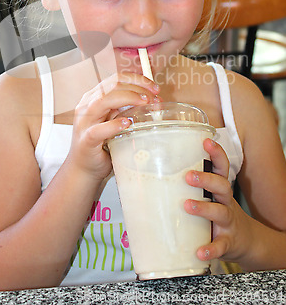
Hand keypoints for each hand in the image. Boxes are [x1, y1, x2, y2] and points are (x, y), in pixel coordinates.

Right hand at [68, 73, 159, 180]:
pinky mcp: (86, 139)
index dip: (136, 79)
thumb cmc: (102, 144)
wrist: (84, 169)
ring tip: (144, 103)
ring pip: (103, 101)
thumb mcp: (114, 120)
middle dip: (136, 88)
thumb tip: (154, 100)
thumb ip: (127, 109)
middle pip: (112, 86)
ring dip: (127, 98)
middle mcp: (87, 106)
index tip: (154, 87)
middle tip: (153, 97)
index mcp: (93, 98)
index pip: (115, 79)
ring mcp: (84, 122)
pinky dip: (114, 125)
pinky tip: (127, 123)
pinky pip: (99, 129)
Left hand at [184, 138, 252, 263]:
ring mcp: (228, 223)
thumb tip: (146, 177)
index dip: (216, 153)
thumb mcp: (210, 197)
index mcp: (219, 189)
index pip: (221, 167)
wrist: (247, 242)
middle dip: (206, 179)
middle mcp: (226, 202)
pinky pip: (220, 246)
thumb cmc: (219, 214)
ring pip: (220, 212)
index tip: (206, 141)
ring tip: (187, 206)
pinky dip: (211, 249)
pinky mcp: (228, 242)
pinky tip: (200, 251)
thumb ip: (188, 187)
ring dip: (204, 208)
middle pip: (222, 185)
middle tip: (188, 175)